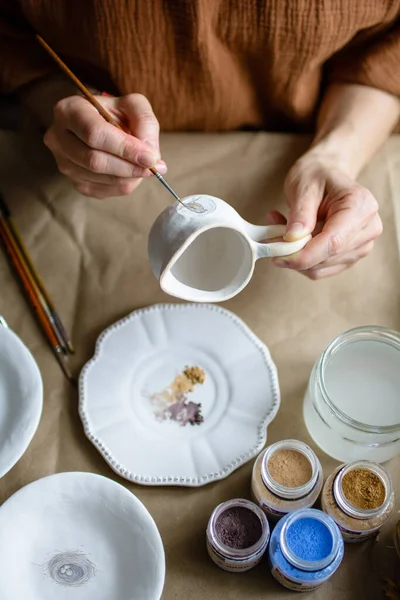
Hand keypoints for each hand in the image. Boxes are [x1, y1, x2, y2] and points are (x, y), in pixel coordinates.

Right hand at [44, 93, 165, 198]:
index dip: (125, 148)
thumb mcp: (132, 105)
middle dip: (129, 167)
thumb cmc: (115, 113)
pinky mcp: (74, 182)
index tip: (151, 157)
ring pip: (100, 179)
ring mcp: (63, 163)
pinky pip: (102, 191)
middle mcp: (58, 137)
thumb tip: (151, 156)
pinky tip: (131, 174)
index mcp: (69, 110)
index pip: (95, 134)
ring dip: (129, 177)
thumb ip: (145, 123)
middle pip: (94, 161)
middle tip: (154, 167)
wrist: (100, 125)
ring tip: (144, 167)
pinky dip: (123, 185)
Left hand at [267, 152, 381, 278]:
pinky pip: (320, 269)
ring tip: (281, 230)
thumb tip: (293, 238)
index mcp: (361, 207)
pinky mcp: (350, 256)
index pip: (333, 242)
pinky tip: (292, 239)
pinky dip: (301, 258)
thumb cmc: (317, 175)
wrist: (327, 174)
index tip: (277, 256)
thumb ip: (300, 213)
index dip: (304, 255)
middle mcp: (368, 228)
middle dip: (295, 254)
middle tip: (271, 236)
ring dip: (296, 255)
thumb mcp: (304, 186)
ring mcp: (361, 245)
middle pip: (327, 258)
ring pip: (321, 267)